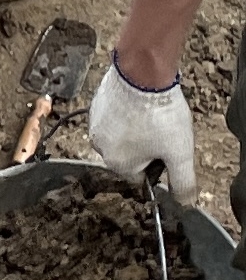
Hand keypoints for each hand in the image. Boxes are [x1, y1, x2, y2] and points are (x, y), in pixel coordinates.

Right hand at [88, 61, 196, 200]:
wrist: (141, 75)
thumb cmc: (159, 115)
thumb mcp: (180, 154)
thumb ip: (182, 182)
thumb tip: (184, 204)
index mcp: (118, 164)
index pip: (141, 176)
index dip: (159, 164)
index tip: (168, 149)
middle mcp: (100, 148)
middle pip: (129, 156)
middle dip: (146, 147)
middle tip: (162, 131)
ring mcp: (94, 125)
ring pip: (120, 136)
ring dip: (135, 130)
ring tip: (151, 115)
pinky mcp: (95, 106)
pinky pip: (112, 117)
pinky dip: (125, 113)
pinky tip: (139, 103)